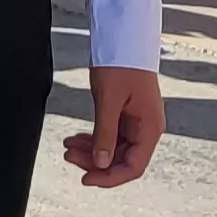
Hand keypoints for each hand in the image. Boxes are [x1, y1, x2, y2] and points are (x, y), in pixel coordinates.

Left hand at [63, 66, 163, 187]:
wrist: (123, 38)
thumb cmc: (121, 64)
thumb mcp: (109, 100)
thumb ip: (105, 133)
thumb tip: (100, 163)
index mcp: (150, 128)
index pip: (133, 167)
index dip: (109, 178)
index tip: (86, 179)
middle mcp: (146, 129)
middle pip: (121, 159)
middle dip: (94, 161)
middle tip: (67, 155)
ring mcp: (135, 122)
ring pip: (112, 148)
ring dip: (90, 150)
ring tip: (67, 146)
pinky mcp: (124, 114)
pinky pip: (109, 135)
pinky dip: (92, 138)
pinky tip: (75, 138)